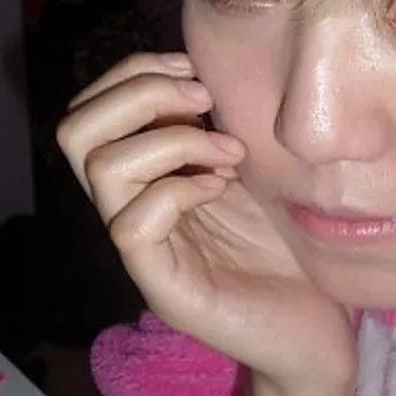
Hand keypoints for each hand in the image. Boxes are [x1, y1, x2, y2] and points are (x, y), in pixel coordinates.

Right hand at [57, 53, 355, 395]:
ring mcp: (144, 250)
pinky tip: (223, 189)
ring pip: (99, 168)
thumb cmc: (292, 245)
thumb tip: (204, 69)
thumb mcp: (257, 168)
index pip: (91, 109)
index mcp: (150, 177)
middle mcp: (133, 208)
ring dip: (172, 139)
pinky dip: (179, 189)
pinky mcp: (164, 288)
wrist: (319, 327)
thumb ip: (220, 125)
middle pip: (75, 129)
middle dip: (139, 92)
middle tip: (204, 101)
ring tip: (231, 154)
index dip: (133, 72)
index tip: (195, 70)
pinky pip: (132, 225)